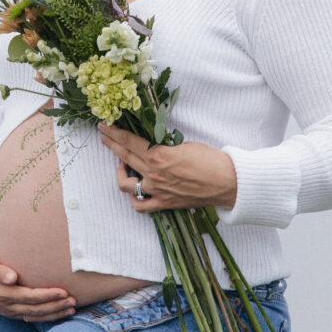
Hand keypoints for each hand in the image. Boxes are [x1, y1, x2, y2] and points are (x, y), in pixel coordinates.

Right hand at [0, 254, 77, 321]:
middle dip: (54, 306)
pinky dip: (46, 317)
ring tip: (72, 308)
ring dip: (53, 313)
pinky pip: (30, 318)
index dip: (45, 295)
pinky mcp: (11, 312)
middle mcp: (5, 305)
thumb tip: (12, 277)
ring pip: (34, 315)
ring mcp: (8, 311)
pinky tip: (60, 313)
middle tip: (73, 300)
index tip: (62, 291)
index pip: (27, 296)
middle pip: (34, 308)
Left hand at [96, 122, 236, 213]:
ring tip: (122, 164)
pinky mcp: (164, 203)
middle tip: (104, 135)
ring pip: (126, 184)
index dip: (114, 133)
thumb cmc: (211, 159)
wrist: (228, 183)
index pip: (129, 142)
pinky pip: (140, 205)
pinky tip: (134, 187)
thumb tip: (153, 144)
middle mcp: (154, 175)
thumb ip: (164, 145)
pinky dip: (133, 197)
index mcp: (158, 156)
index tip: (104, 126)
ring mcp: (157, 191)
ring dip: (120, 172)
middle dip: (111, 144)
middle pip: (125, 157)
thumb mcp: (185, 144)